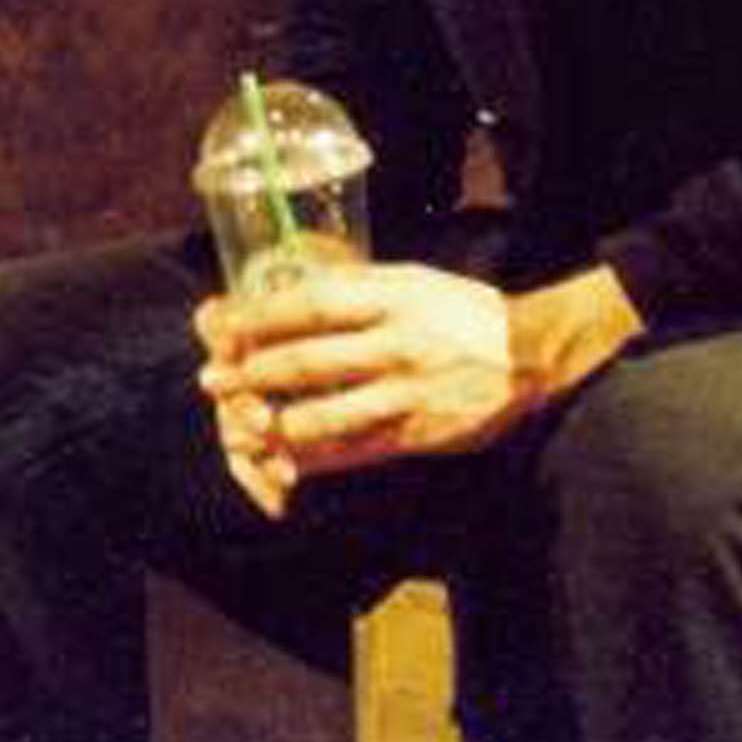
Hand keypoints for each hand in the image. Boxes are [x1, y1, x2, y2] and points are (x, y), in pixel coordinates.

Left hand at [196, 262, 523, 502]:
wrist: (530, 353)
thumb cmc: (461, 310)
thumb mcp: (411, 280)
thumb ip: (357, 285)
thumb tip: (293, 286)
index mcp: (392, 299)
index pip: (311, 304)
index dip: (260, 316)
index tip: (221, 325)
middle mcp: (396, 344)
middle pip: (309, 361)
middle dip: (251, 372)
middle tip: (211, 380)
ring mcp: (406, 392)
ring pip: (327, 413)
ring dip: (275, 422)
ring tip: (239, 426)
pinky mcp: (417, 433)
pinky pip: (356, 450)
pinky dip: (317, 459)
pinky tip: (285, 462)